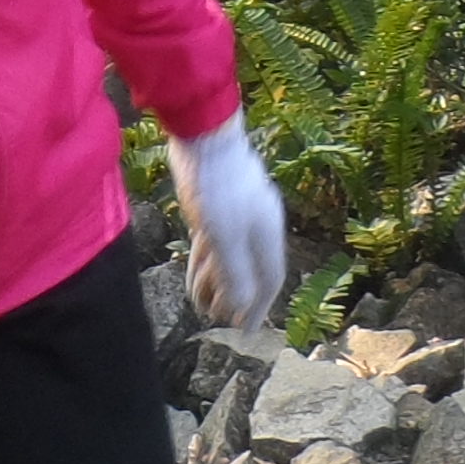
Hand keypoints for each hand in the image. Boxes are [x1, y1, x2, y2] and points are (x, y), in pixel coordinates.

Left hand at [170, 116, 287, 329]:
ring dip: (217, 282)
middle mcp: (258, 225)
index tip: (246, 331)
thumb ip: (234, 272)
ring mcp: (239, 213)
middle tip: (218, 319)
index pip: (269, 281)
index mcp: (266, 234)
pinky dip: (207, 261)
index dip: (259, 308)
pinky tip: (195, 270)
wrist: (202, 132)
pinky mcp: (219, 203)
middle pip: (250, 271)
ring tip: (199, 302)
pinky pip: (218, 242)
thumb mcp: (222, 236)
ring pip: (231, 257)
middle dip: (235, 298)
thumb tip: (243, 308)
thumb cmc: (215, 185)